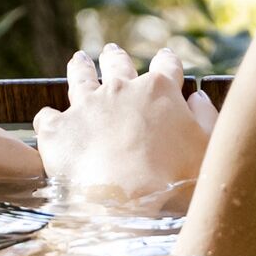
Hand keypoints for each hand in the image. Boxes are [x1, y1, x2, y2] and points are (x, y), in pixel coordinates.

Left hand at [32, 44, 214, 208]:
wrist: (127, 203)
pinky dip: (50, 119)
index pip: (166, 65)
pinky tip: (50, 122)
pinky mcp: (58, 129)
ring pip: (80, 78)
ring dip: (80, 69)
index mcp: (159, 90)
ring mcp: (86, 106)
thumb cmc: (176, 181)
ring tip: (79, 63)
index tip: (164, 59)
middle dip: (115, 57)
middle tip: (111, 52)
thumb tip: (198, 98)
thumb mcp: (207, 148)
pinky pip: (48, 117)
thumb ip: (206, 118)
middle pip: (116, 64)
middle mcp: (120, 88)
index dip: (167, 62)